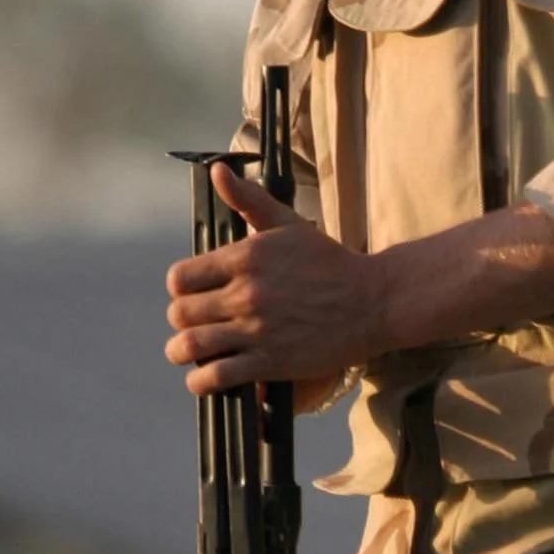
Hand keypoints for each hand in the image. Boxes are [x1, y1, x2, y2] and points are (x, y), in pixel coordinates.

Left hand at [165, 160, 385, 394]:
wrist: (373, 300)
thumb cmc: (329, 262)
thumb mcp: (288, 223)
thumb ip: (248, 199)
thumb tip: (217, 171)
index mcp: (244, 257)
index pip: (180, 278)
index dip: (180, 290)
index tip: (191, 296)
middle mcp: (245, 293)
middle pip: (180, 313)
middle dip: (182, 321)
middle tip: (193, 326)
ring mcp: (257, 329)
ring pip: (190, 346)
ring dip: (182, 353)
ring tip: (189, 355)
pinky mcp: (271, 361)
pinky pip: (216, 376)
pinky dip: (202, 382)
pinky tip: (205, 379)